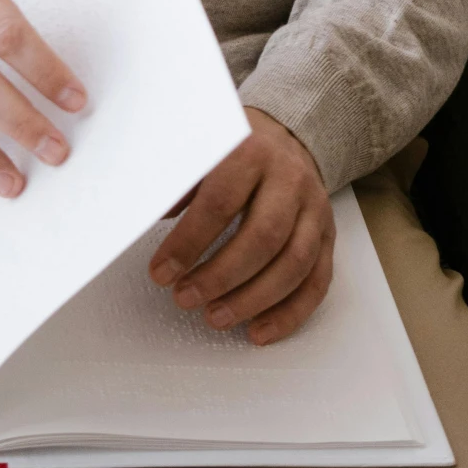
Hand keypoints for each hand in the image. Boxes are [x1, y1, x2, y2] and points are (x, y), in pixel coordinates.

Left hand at [148, 110, 333, 345]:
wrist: (284, 136)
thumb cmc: (230, 150)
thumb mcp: (198, 150)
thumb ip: (174, 185)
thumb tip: (139, 220)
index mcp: (251, 152)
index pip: (220, 203)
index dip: (188, 243)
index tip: (161, 273)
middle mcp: (290, 179)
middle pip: (263, 237)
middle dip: (221, 277)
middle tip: (185, 298)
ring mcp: (314, 209)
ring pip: (294, 264)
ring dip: (253, 300)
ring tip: (214, 318)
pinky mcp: (328, 236)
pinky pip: (317, 281)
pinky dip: (289, 313)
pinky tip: (259, 331)